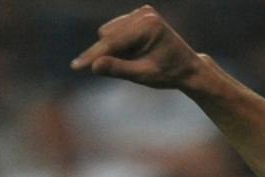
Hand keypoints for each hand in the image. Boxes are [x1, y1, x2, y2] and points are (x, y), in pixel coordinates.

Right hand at [70, 5, 205, 89]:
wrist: (188, 68)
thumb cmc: (170, 74)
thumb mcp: (145, 76)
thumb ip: (119, 69)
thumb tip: (94, 66)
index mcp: (149, 27)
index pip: (113, 42)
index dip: (94, 56)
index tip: (76, 67)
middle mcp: (144, 14)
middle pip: (107, 34)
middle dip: (107, 53)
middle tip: (126, 69)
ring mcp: (141, 13)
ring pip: (109, 32)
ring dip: (114, 49)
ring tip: (136, 61)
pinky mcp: (138, 15)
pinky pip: (116, 30)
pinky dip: (120, 44)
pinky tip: (137, 53)